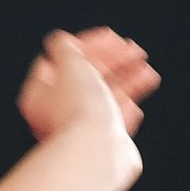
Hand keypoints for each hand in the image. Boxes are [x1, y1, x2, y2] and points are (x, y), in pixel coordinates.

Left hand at [17, 27, 160, 146]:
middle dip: (115, 61)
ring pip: (105, 97)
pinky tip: (135, 105)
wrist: (98, 153)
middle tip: (136, 51)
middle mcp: (57, 112)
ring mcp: (80, 128)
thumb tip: (62, 41)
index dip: (90, 44)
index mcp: (42, 93)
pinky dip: (125, 109)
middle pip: (88, 77)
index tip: (114, 37)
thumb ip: (65, 46)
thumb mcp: (70, 63)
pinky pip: (113, 121)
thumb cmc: (81, 110)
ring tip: (148, 73)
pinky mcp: (102, 142)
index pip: (64, 59)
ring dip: (127, 81)